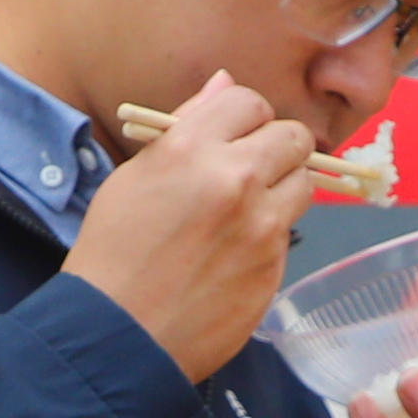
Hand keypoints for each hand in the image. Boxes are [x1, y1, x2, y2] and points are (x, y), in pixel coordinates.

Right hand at [58, 77, 309, 379]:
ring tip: (244, 212)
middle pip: (293, 138)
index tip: (236, 134)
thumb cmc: (114, 253)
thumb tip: (225, 83)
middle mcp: (235, 180)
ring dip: (281, 190)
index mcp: (191, 149)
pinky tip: (232, 255)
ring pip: (303, 184)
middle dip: (275, 147)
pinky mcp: (274, 268)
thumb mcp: (135, 176)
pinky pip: (288, 235)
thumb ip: (188, 126)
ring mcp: (261, 227)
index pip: (249, 102)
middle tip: (251, 169)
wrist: (117, 334)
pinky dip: (269, 237)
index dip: (244, 117)